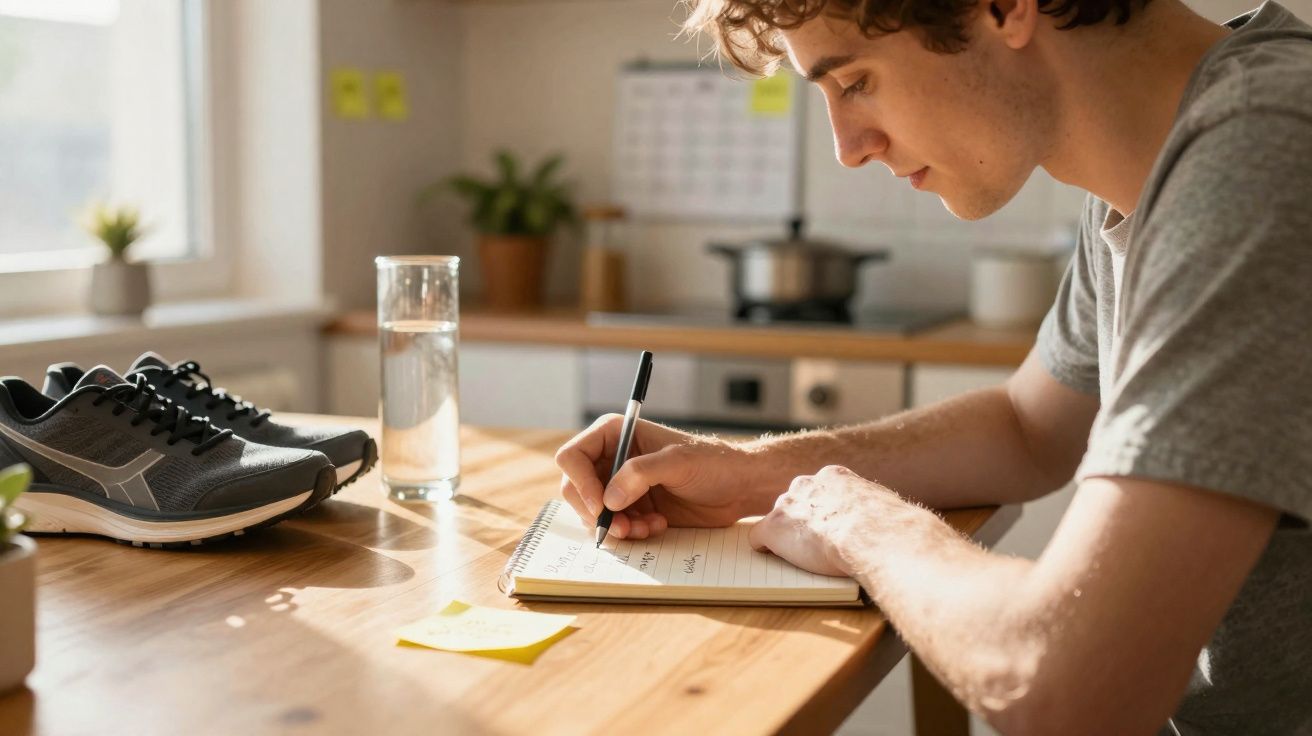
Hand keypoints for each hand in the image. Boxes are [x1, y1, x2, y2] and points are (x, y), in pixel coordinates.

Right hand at [555, 415, 772, 540]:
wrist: (738, 487)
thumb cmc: (713, 463)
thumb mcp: (678, 462)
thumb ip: (640, 474)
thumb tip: (609, 499)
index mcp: (615, 434)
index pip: (573, 456)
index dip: (579, 482)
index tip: (601, 506)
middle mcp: (612, 459)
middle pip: (575, 489)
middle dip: (596, 512)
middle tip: (622, 528)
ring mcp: (620, 486)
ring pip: (592, 513)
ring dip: (616, 526)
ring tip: (646, 527)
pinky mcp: (633, 508)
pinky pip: (614, 526)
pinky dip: (630, 533)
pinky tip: (656, 526)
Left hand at [749, 465, 906, 576]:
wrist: (872, 533)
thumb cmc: (885, 525)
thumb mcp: (882, 506)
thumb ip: (870, 508)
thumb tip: (882, 520)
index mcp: (834, 477)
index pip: (818, 491)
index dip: (822, 511)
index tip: (828, 525)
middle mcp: (806, 485)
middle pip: (794, 502)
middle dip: (801, 521)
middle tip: (814, 542)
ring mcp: (788, 505)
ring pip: (778, 520)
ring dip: (786, 536)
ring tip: (798, 555)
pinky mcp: (774, 528)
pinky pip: (758, 538)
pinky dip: (765, 549)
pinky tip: (774, 558)